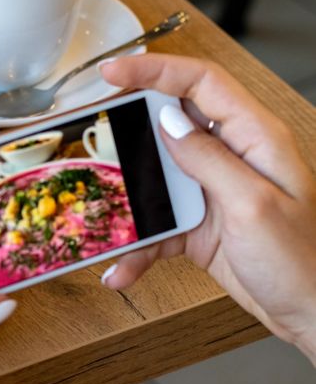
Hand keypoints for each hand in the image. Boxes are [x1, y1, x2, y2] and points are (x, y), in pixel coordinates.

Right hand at [99, 54, 315, 361]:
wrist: (312, 313)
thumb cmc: (302, 261)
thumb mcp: (254, 206)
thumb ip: (209, 160)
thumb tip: (166, 122)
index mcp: (255, 138)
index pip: (201, 82)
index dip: (154, 69)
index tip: (110, 71)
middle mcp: (231, 156)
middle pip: (169, 121)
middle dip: (127, 124)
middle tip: (90, 128)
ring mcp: (211, 190)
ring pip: (154, 175)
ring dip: (126, 194)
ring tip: (98, 203)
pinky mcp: (197, 223)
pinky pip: (155, 225)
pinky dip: (136, 248)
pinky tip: (121, 269)